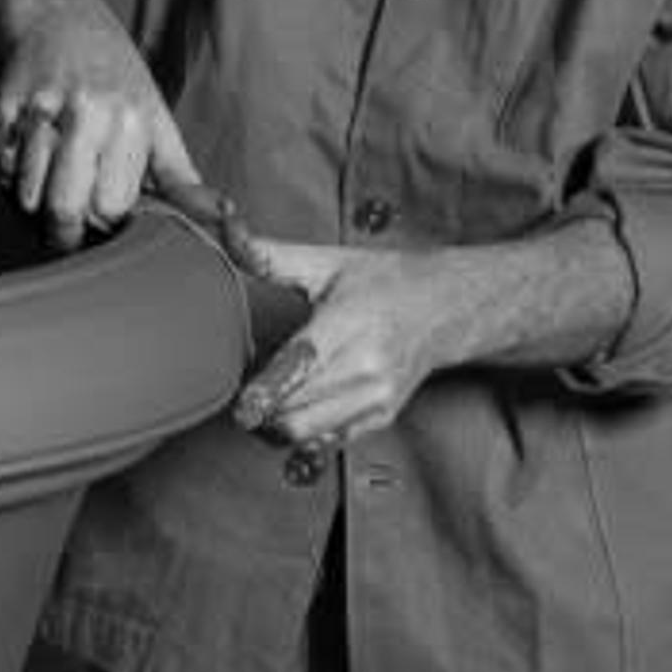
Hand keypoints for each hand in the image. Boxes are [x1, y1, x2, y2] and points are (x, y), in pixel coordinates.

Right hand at [0, 0, 204, 248]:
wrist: (61, 21)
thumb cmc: (115, 79)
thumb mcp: (156, 121)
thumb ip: (182, 180)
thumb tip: (228, 222)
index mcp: (131, 119)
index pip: (111, 207)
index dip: (106, 218)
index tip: (103, 211)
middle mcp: (86, 111)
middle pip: (63, 209)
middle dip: (63, 229)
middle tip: (70, 222)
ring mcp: (41, 108)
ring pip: (25, 193)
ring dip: (33, 201)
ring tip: (49, 180)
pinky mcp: (3, 106)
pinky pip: (0, 167)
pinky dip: (9, 173)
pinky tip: (28, 154)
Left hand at [226, 235, 444, 475]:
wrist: (447, 309)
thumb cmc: (385, 282)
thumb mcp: (327, 262)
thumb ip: (269, 254)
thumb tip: (225, 228)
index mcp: (350, 323)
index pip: (300, 366)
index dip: (265, 392)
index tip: (241, 405)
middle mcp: (366, 368)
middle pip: (292, 411)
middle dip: (259, 406)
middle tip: (248, 385)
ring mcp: (375, 398)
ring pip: (303, 434)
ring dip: (275, 422)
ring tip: (271, 394)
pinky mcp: (379, 419)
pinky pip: (324, 443)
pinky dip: (302, 431)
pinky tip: (300, 403)